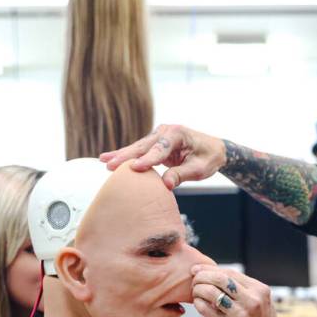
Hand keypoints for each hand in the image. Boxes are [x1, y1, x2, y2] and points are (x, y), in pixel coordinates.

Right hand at [99, 124, 225, 188]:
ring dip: (121, 155)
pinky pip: (138, 151)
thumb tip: (166, 184)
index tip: (135, 168)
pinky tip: (108, 159)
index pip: (160, 149)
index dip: (148, 159)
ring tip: (103, 161)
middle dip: (126, 155)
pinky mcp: (154, 143)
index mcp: (178, 134)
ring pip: (137, 147)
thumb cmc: (208, 158)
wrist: (213, 150)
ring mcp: (159, 136)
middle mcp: (166, 131)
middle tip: (109, 164)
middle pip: (143, 146)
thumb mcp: (199, 169)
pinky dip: (124, 155)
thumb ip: (182, 175)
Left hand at [190, 266, 284, 316]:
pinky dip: (198, 303)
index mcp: (259, 289)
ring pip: (211, 292)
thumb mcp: (260, 299)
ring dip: (198, 289)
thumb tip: (214, 274)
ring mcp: (239, 314)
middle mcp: (251, 300)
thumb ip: (242, 287)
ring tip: (196, 291)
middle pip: (220, 279)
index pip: (230, 272)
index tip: (199, 269)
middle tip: (195, 278)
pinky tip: (198, 303)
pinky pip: (206, 309)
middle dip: (203, 276)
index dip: (211, 268)